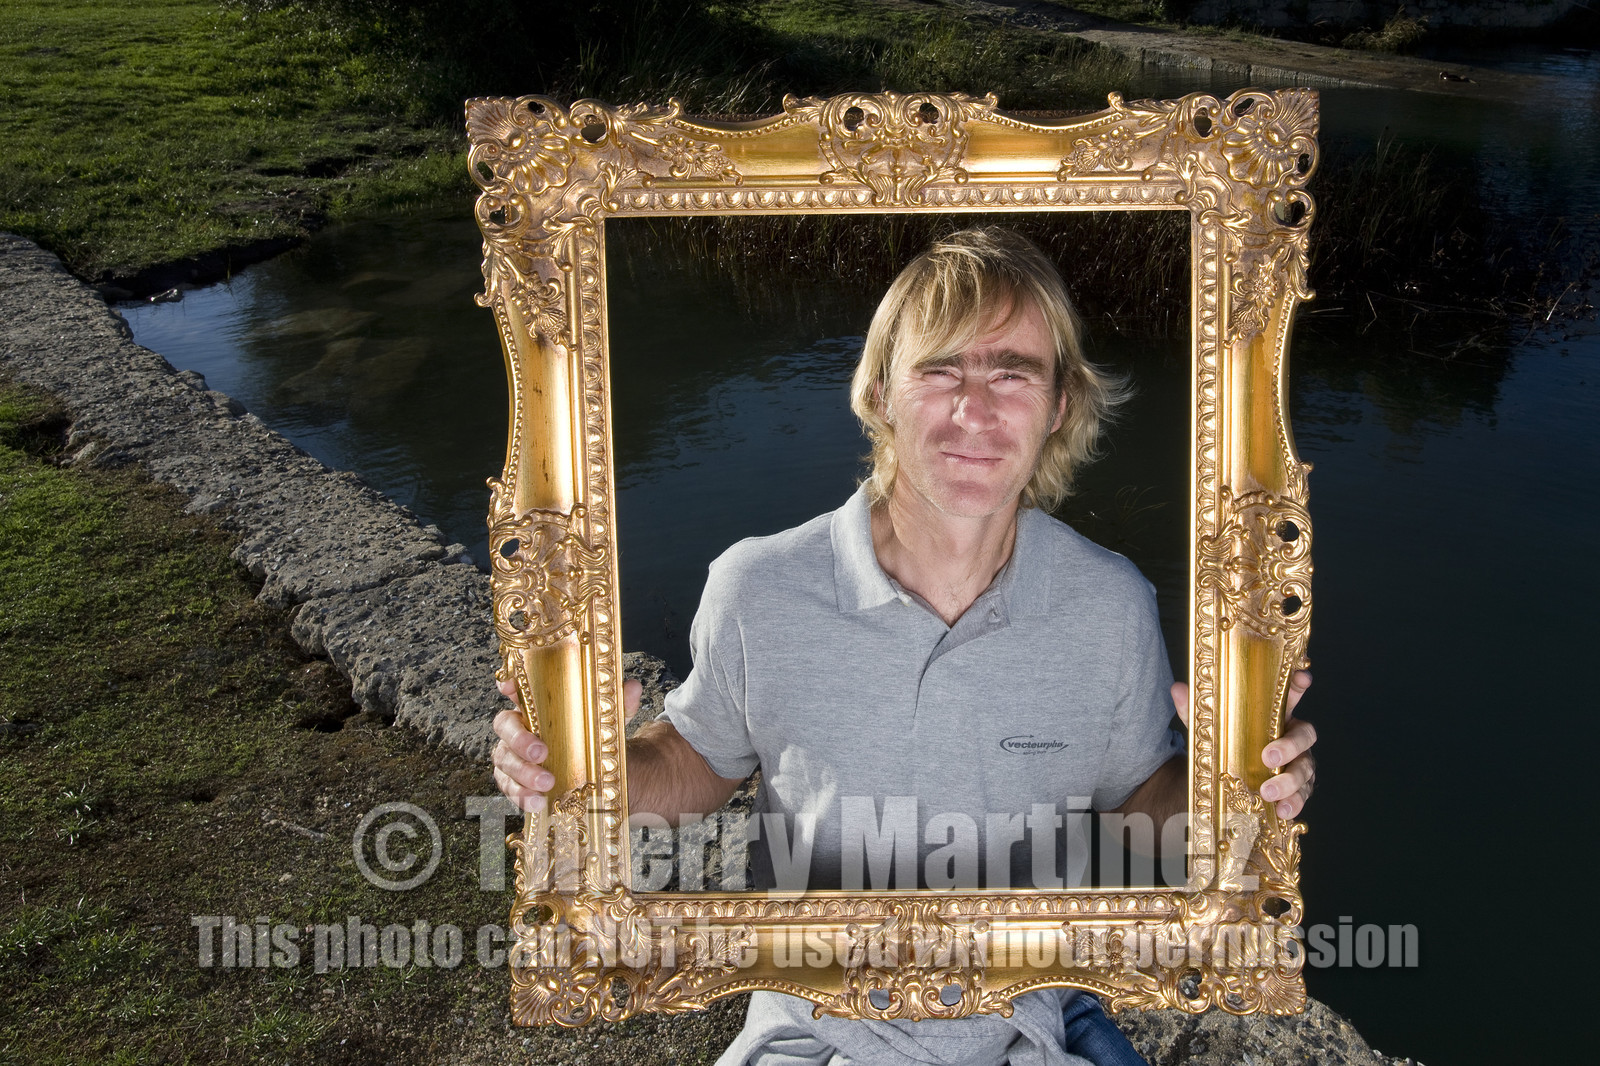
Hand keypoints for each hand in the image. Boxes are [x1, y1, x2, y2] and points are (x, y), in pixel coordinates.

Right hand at [492, 677, 642, 812]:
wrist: (590, 772)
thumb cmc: (588, 740)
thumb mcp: (605, 722)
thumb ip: (618, 705)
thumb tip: (632, 688)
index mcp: (537, 707)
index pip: (516, 689)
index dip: (509, 686)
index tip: (509, 688)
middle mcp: (518, 728)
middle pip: (505, 727)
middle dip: (520, 740)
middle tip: (542, 753)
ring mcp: (512, 755)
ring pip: (504, 761)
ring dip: (524, 774)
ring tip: (546, 784)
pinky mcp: (513, 781)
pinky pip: (509, 788)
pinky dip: (522, 796)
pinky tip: (538, 802)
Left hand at [1170, 669, 1315, 819]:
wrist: (1224, 782)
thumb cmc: (1227, 745)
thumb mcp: (1210, 728)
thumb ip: (1196, 711)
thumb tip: (1178, 690)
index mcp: (1274, 715)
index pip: (1292, 694)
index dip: (1299, 684)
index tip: (1302, 678)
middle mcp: (1292, 737)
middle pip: (1304, 735)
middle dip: (1289, 745)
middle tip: (1268, 757)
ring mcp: (1298, 764)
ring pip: (1305, 769)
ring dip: (1290, 781)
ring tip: (1269, 793)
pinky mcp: (1297, 789)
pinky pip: (1302, 796)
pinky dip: (1295, 803)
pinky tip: (1284, 811)